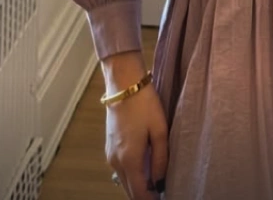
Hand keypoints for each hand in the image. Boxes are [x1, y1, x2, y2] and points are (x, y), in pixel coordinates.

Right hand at [106, 84, 168, 199]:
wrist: (123, 83)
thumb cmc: (144, 104)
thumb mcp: (160, 130)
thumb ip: (160, 159)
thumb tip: (160, 182)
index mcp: (129, 159)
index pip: (139, 194)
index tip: (163, 198)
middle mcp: (116, 161)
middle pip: (130, 190)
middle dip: (144, 196)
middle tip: (161, 192)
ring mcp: (110, 154)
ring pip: (124, 181)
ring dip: (138, 186)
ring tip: (156, 182)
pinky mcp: (109, 146)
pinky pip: (121, 169)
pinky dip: (132, 175)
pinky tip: (145, 168)